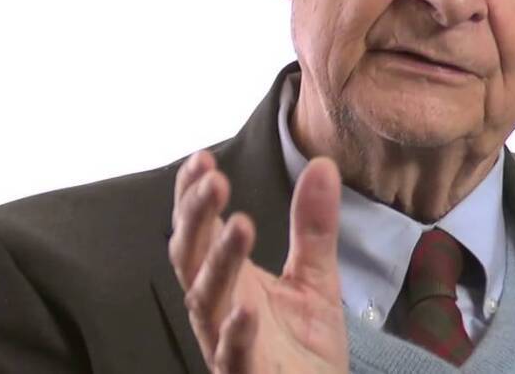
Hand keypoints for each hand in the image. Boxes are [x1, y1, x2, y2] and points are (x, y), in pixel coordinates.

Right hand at [168, 150, 348, 373]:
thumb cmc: (304, 345)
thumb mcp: (315, 277)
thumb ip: (312, 226)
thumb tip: (322, 165)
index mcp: (229, 280)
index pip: (199, 231)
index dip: (193, 197)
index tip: (202, 159)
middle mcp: (218, 307)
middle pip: (192, 258)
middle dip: (198, 218)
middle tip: (214, 181)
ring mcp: (226, 343)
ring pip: (208, 301)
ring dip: (219, 263)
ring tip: (239, 226)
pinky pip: (233, 356)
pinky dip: (235, 334)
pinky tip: (245, 310)